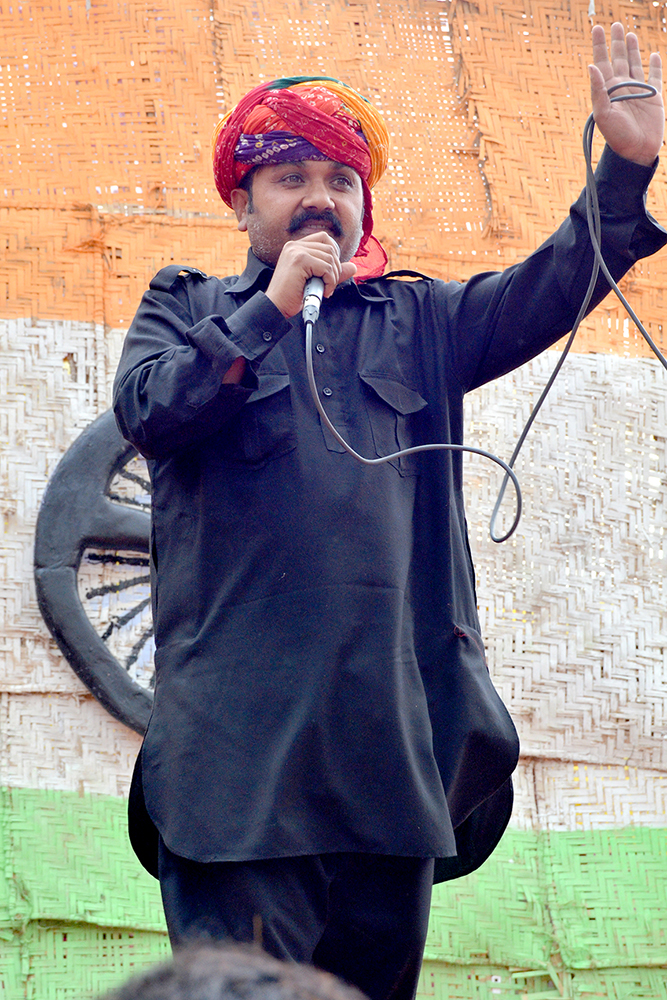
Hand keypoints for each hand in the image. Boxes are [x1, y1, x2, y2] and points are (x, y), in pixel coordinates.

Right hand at [265, 233, 356, 318]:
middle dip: (335, 268)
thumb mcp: (315, 280)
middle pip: (329, 248)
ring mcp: (296, 251)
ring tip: (325, 289)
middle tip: (329, 284)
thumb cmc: (292, 295)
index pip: (324, 238)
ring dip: (333, 277)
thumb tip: (353, 267)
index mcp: (296, 247)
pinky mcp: (299, 260)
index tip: (331, 271)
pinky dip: (330, 281)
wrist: (277, 306)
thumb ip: (332, 271)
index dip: (333, 253)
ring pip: (330, 258)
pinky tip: (323, 291)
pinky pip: (326, 268)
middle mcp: (295, 246)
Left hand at [589, 22, 663, 165]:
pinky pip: (654, 77)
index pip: (602, 62)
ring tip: (629, 34)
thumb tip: (591, 66)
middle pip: (618, 58)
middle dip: (615, 42)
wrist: (636, 152)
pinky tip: (653, 55)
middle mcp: (622, 87)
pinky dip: (654, 65)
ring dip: (631, 49)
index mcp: (608, 90)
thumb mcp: (604, 114)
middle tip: (614, 25)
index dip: (599, 46)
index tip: (597, 28)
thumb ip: (598, 91)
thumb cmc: (616, 137)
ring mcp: (638, 90)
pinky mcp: (654, 97)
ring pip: (634, 63)